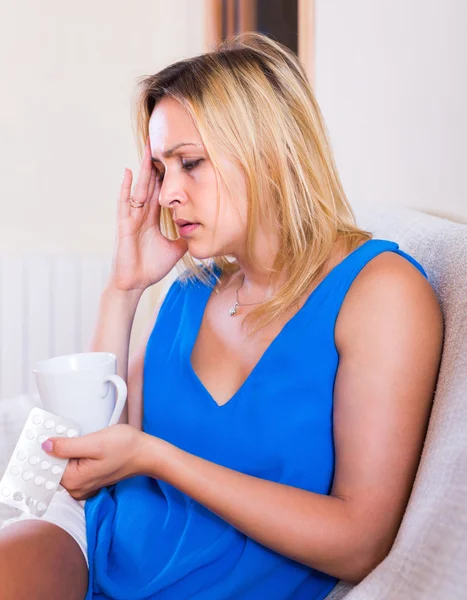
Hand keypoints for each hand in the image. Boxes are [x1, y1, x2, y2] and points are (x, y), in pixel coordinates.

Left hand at [41, 424, 144, 500]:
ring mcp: (83, 486)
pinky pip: (73, 468)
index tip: (44, 434)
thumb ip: (67, 446)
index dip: (44, 449)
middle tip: (64, 432)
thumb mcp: (94, 442)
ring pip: (63, 466)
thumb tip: (45, 446)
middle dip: (55, 449)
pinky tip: (81, 445)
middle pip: (54, 467)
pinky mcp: (89, 479)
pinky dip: (73, 455)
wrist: (146, 453)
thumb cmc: (126, 447)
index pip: (46, 466)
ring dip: (65, 451)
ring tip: (77, 438)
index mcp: (74, 481)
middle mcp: (76, 488)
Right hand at [109, 136, 188, 291]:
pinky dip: (126, 188)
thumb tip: (201, 231)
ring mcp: (132, 218)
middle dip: (154, 165)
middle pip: (150, 184)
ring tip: (147, 149)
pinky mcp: (124, 225)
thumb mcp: (175, 249)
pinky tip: (129, 172)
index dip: (166, 176)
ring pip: (139, 189)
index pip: (160, 192)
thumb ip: (185, 237)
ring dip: (143, 169)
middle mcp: (141, 214)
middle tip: (160, 143)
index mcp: (152, 218)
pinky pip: (125, 203)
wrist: (134, 283)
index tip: (173, 158)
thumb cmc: (150, 267)